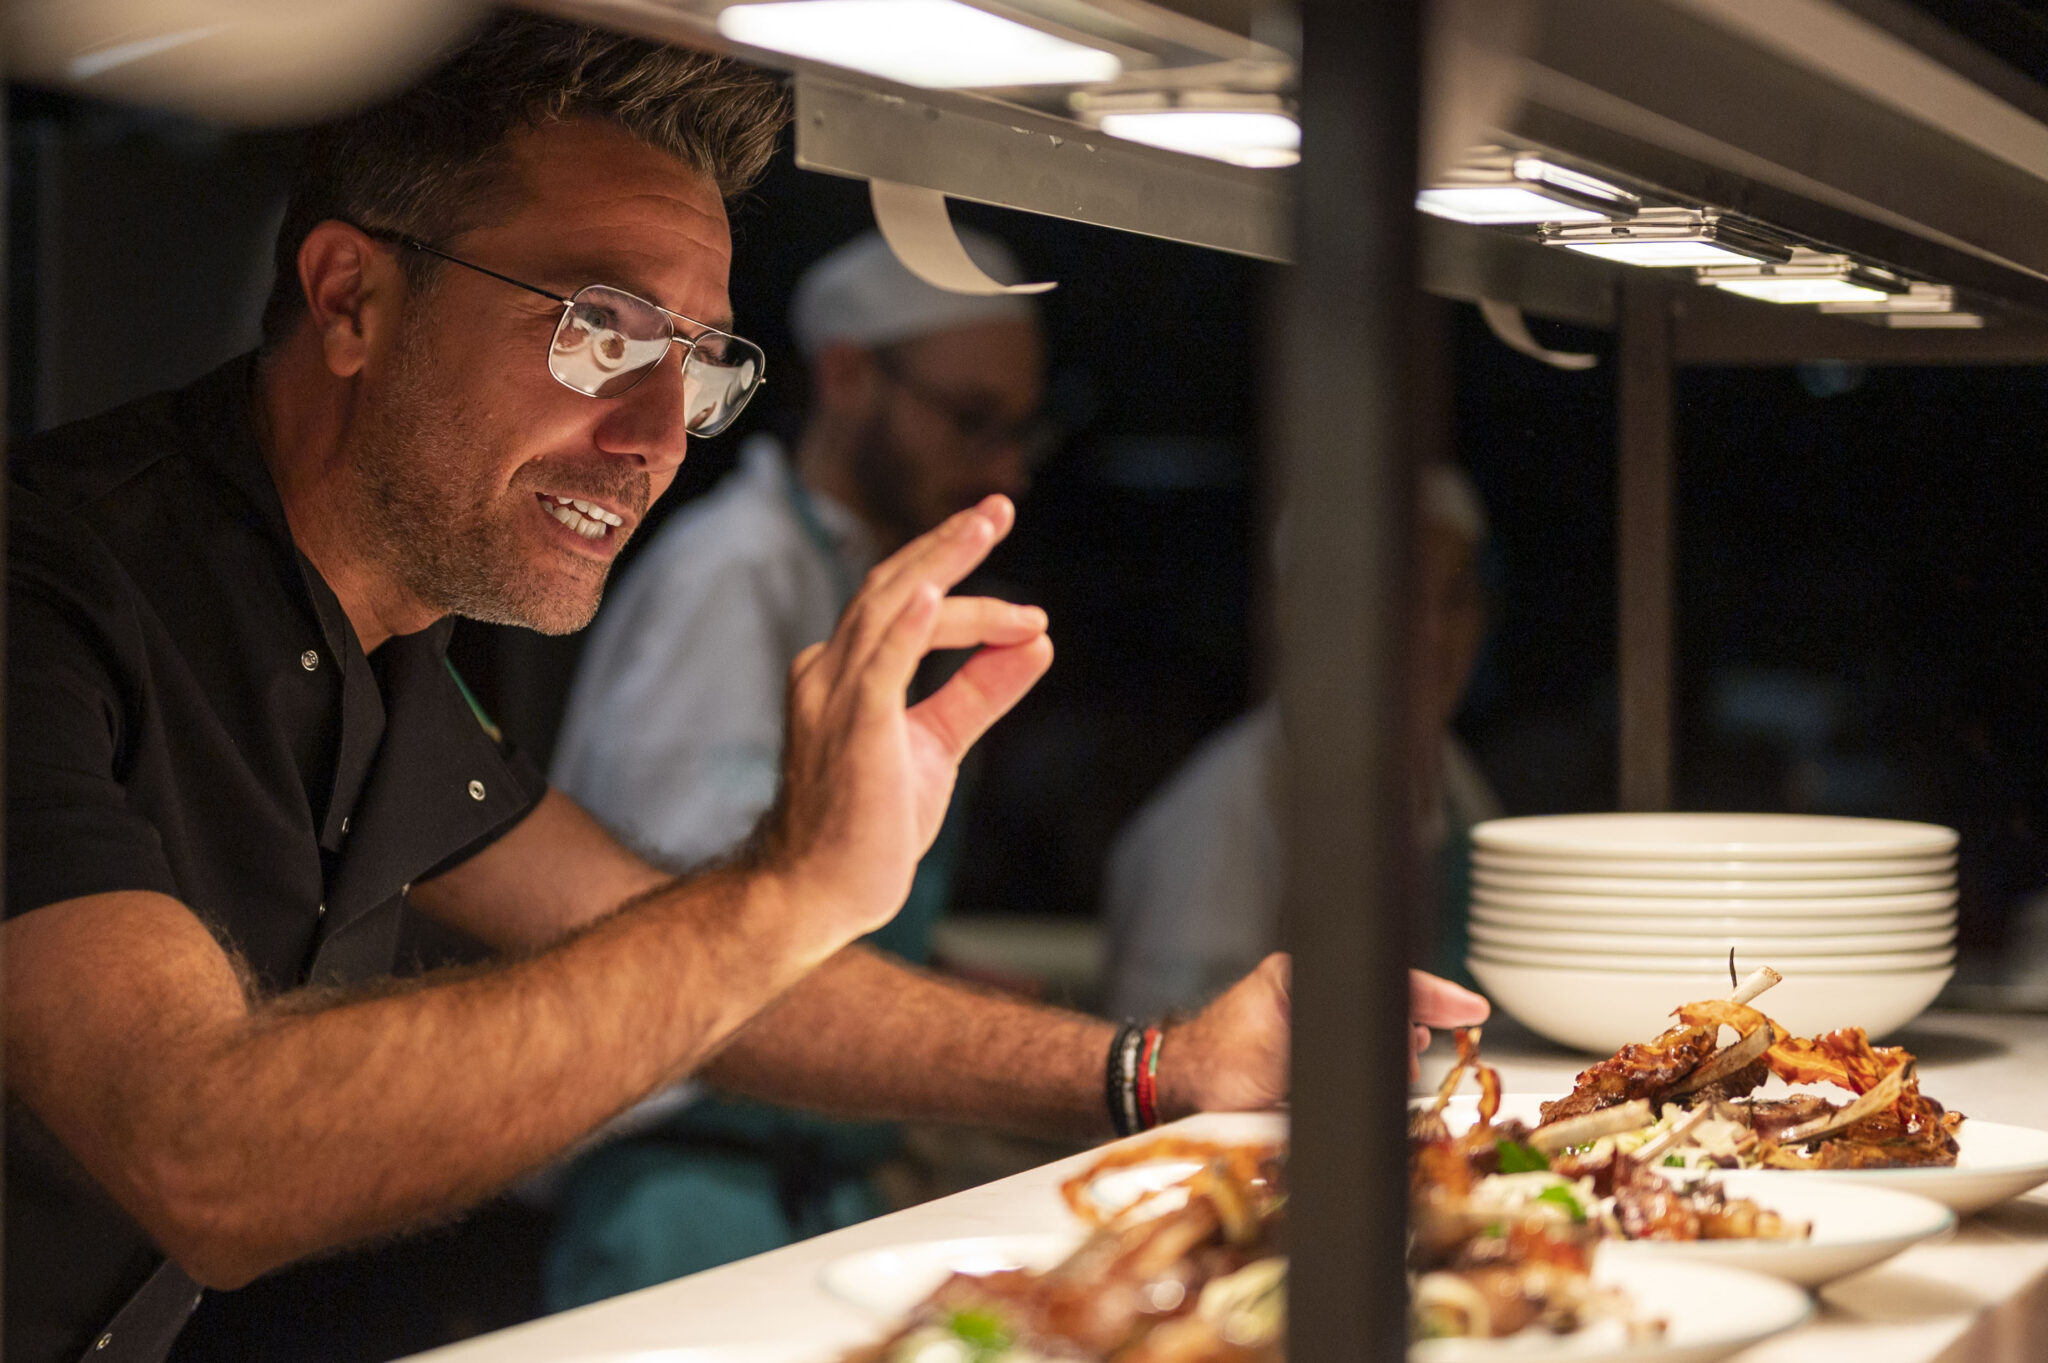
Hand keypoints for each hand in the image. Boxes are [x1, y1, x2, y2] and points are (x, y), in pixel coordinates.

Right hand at [768, 496, 1052, 948]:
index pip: (905, 604)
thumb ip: (981, 692)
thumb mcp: (937, 745)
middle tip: (999, 507)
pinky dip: (909, 628)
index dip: (957, 577)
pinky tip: (939, 594)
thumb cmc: (868, 824)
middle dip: (948, 544)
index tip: (1009, 566)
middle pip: (893, 587)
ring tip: (986, 525)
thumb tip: (1037, 644)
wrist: (819, 894)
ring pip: (890, 609)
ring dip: (942, 565)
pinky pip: (880, 667)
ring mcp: (833, 697)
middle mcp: (829, 671)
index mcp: (844, 671)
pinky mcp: (852, 731)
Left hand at [1155, 958, 1490, 1111]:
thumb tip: (1396, 1057)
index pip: (1380, 978)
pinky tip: (1392, 1067)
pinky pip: (1353, 1039)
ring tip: (1420, 1056)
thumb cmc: (1215, 1070)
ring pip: (1371, 1019)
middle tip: (1458, 1034)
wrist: (1173, 1085)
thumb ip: (1337, 1058)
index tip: (1472, 1010)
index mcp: (1299, 977)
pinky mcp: (1301, 1037)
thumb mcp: (1282, 1064)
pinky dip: (1376, 1053)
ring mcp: (1303, 1010)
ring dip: (1399, 1040)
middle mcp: (1304, 987)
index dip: (1434, 995)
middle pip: (1383, 995)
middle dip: (1423, 1016)